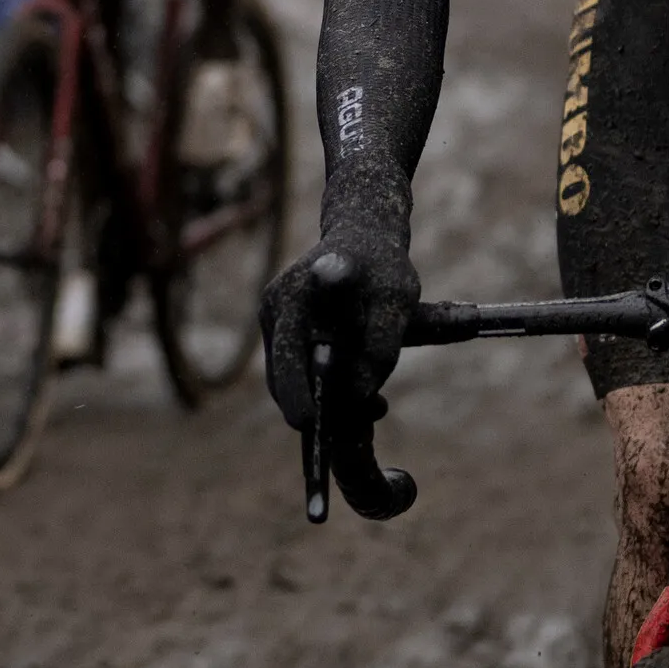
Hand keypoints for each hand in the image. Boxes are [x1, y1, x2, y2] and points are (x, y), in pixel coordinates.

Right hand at [262, 236, 419, 434]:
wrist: (360, 235)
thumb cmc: (383, 269)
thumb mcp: (397, 302)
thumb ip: (380, 348)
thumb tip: (358, 395)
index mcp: (299, 296)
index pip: (294, 354)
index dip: (298, 391)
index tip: (308, 422)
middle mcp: (277, 306)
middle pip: (285, 377)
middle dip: (318, 411)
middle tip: (358, 432)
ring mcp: (271, 317)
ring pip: (286, 379)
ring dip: (324, 402)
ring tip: (376, 408)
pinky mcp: (275, 329)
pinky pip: (291, 370)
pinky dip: (319, 388)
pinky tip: (359, 397)